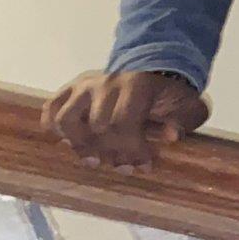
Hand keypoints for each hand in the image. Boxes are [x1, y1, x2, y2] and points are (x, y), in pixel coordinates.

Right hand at [42, 71, 208, 172]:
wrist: (153, 74)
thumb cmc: (168, 97)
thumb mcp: (187, 106)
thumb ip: (185, 120)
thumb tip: (172, 136)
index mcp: (137, 85)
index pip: (124, 121)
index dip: (132, 149)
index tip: (143, 166)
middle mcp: (107, 82)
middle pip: (97, 125)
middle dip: (110, 151)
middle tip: (121, 165)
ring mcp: (85, 85)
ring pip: (67, 118)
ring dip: (79, 144)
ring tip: (93, 160)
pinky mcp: (70, 89)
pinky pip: (51, 108)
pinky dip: (53, 127)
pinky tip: (69, 143)